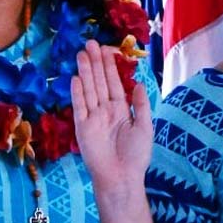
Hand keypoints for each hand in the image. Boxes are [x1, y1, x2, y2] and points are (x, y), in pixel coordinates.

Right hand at [71, 40, 151, 190]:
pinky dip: (78, 93)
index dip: (110, 67)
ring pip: (89, 90)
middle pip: (99, 82)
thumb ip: (141, 105)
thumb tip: (139, 83)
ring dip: (86, 72)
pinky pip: (80, 106)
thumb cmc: (136, 156)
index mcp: (121, 109)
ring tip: (82, 54)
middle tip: (90, 44)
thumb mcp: (145, 127)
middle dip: (95, 63)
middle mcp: (105, 110)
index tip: (107, 49)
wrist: (122, 178)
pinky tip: (76, 78)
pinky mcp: (83, 127)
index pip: (114, 83)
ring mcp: (92, 117)